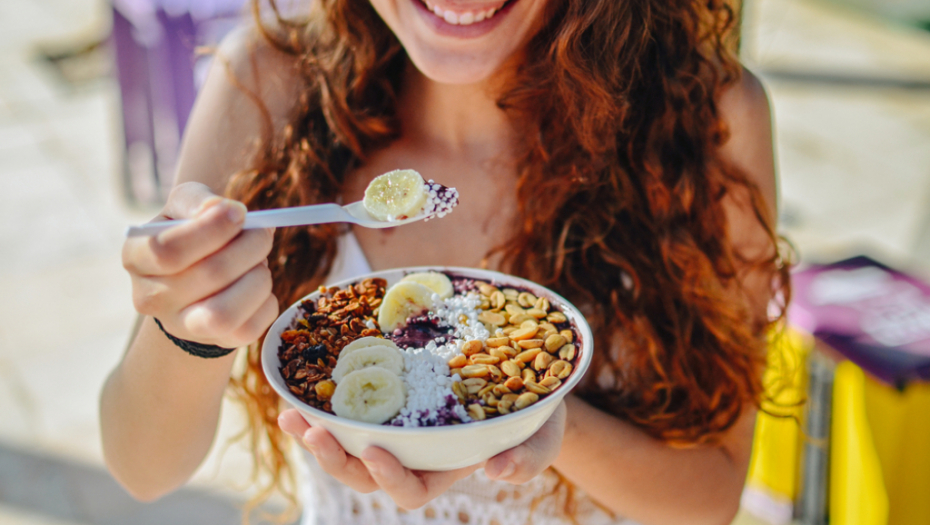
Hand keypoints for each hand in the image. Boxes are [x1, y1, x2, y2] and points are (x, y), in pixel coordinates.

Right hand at [122, 182, 277, 347]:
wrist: (195, 282)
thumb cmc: (190, 234)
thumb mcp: (183, 207)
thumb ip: (197, 200)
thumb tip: (224, 210)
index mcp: (136, 256)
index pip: (168, 250)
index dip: (213, 229)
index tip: (239, 212)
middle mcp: (150, 297)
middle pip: (210, 274)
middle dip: (250, 246)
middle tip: (263, 233)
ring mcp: (181, 326)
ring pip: (225, 313)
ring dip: (258, 279)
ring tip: (259, 263)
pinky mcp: (216, 342)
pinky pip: (250, 329)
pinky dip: (266, 302)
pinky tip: (257, 286)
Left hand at [278, 400, 566, 508]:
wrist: (525, 375)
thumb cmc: (535, 416)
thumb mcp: (541, 438)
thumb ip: (527, 459)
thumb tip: (498, 473)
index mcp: (443, 471)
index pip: (409, 490)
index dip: (389, 478)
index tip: (377, 451)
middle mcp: (411, 454)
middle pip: (364, 471)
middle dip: (335, 459)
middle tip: (313, 433)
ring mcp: (395, 425)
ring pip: (347, 442)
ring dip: (315, 432)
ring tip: (291, 414)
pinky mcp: (386, 396)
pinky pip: (348, 405)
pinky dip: (324, 399)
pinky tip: (302, 384)